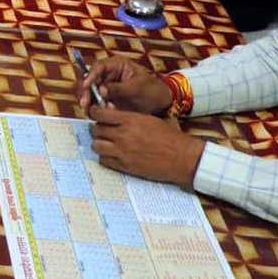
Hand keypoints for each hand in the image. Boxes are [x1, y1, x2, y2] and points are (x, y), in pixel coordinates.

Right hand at [78, 55, 173, 113]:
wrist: (162, 105)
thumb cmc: (153, 91)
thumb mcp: (137, 89)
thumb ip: (119, 89)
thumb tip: (101, 90)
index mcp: (117, 65)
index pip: (99, 67)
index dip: (90, 76)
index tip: (85, 87)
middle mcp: (109, 74)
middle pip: (90, 80)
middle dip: (85, 92)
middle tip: (84, 104)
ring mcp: (108, 87)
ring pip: (91, 93)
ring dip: (90, 102)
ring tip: (93, 112)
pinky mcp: (108, 99)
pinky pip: (97, 103)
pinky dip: (97, 109)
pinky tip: (102, 114)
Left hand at [89, 106, 204, 188]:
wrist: (182, 157)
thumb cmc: (170, 137)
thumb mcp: (150, 119)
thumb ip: (131, 117)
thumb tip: (116, 113)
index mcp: (130, 120)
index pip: (100, 113)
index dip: (95, 113)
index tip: (96, 114)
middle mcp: (123, 135)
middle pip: (96, 130)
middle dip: (97, 129)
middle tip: (103, 130)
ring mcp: (123, 152)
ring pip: (96, 146)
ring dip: (99, 143)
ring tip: (107, 143)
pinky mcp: (125, 166)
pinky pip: (104, 161)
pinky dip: (105, 157)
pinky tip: (113, 155)